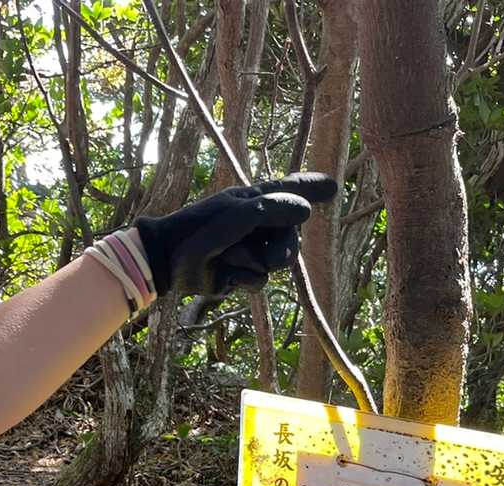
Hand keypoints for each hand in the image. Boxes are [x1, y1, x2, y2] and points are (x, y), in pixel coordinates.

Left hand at [135, 172, 338, 296]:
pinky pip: (260, 280)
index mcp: (254, 201)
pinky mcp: (242, 275)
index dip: (310, 188)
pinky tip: (227, 274)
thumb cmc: (201, 229)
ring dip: (256, 262)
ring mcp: (250, 250)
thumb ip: (275, 208)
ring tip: (232, 256)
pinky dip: (244, 278)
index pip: (289, 192)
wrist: (170, 261)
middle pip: (292, 238)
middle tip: (270, 256)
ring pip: (278, 262)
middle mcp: (256, 224)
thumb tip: (307, 210)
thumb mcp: (241, 213)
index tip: (332, 187)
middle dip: (283, 247)